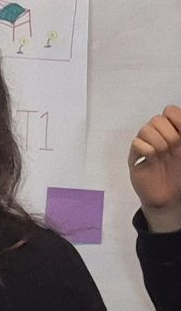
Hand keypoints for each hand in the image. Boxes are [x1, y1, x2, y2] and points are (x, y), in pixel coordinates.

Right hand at [132, 106, 180, 232]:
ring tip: (162, 156)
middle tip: (173, 149)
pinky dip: (147, 151)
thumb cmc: (180, 176)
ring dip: (158, 143)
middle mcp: (159, 136)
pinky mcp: (134, 158)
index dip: (176, 119)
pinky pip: (137, 144)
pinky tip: (152, 160)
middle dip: (169, 134)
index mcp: (174, 132)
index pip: (170, 111)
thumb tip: (174, 115)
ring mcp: (145, 146)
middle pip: (157, 119)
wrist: (170, 199)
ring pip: (146, 130)